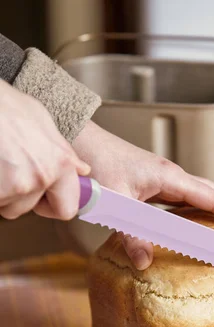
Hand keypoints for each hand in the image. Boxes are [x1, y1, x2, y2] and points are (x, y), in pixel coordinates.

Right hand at [0, 80, 89, 220]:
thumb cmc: (4, 105)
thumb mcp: (41, 120)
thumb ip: (61, 151)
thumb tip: (80, 170)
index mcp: (60, 162)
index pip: (67, 209)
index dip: (52, 204)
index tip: (42, 199)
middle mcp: (42, 177)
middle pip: (28, 207)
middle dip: (18, 195)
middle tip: (8, 168)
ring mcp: (16, 185)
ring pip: (8, 205)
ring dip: (2, 191)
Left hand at [73, 120, 213, 269]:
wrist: (78, 139)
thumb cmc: (96, 162)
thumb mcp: (114, 201)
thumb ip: (130, 233)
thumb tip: (146, 263)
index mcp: (171, 177)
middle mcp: (173, 176)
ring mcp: (166, 180)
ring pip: (207, 196)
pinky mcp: (156, 185)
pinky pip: (190, 200)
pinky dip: (205, 212)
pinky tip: (204, 225)